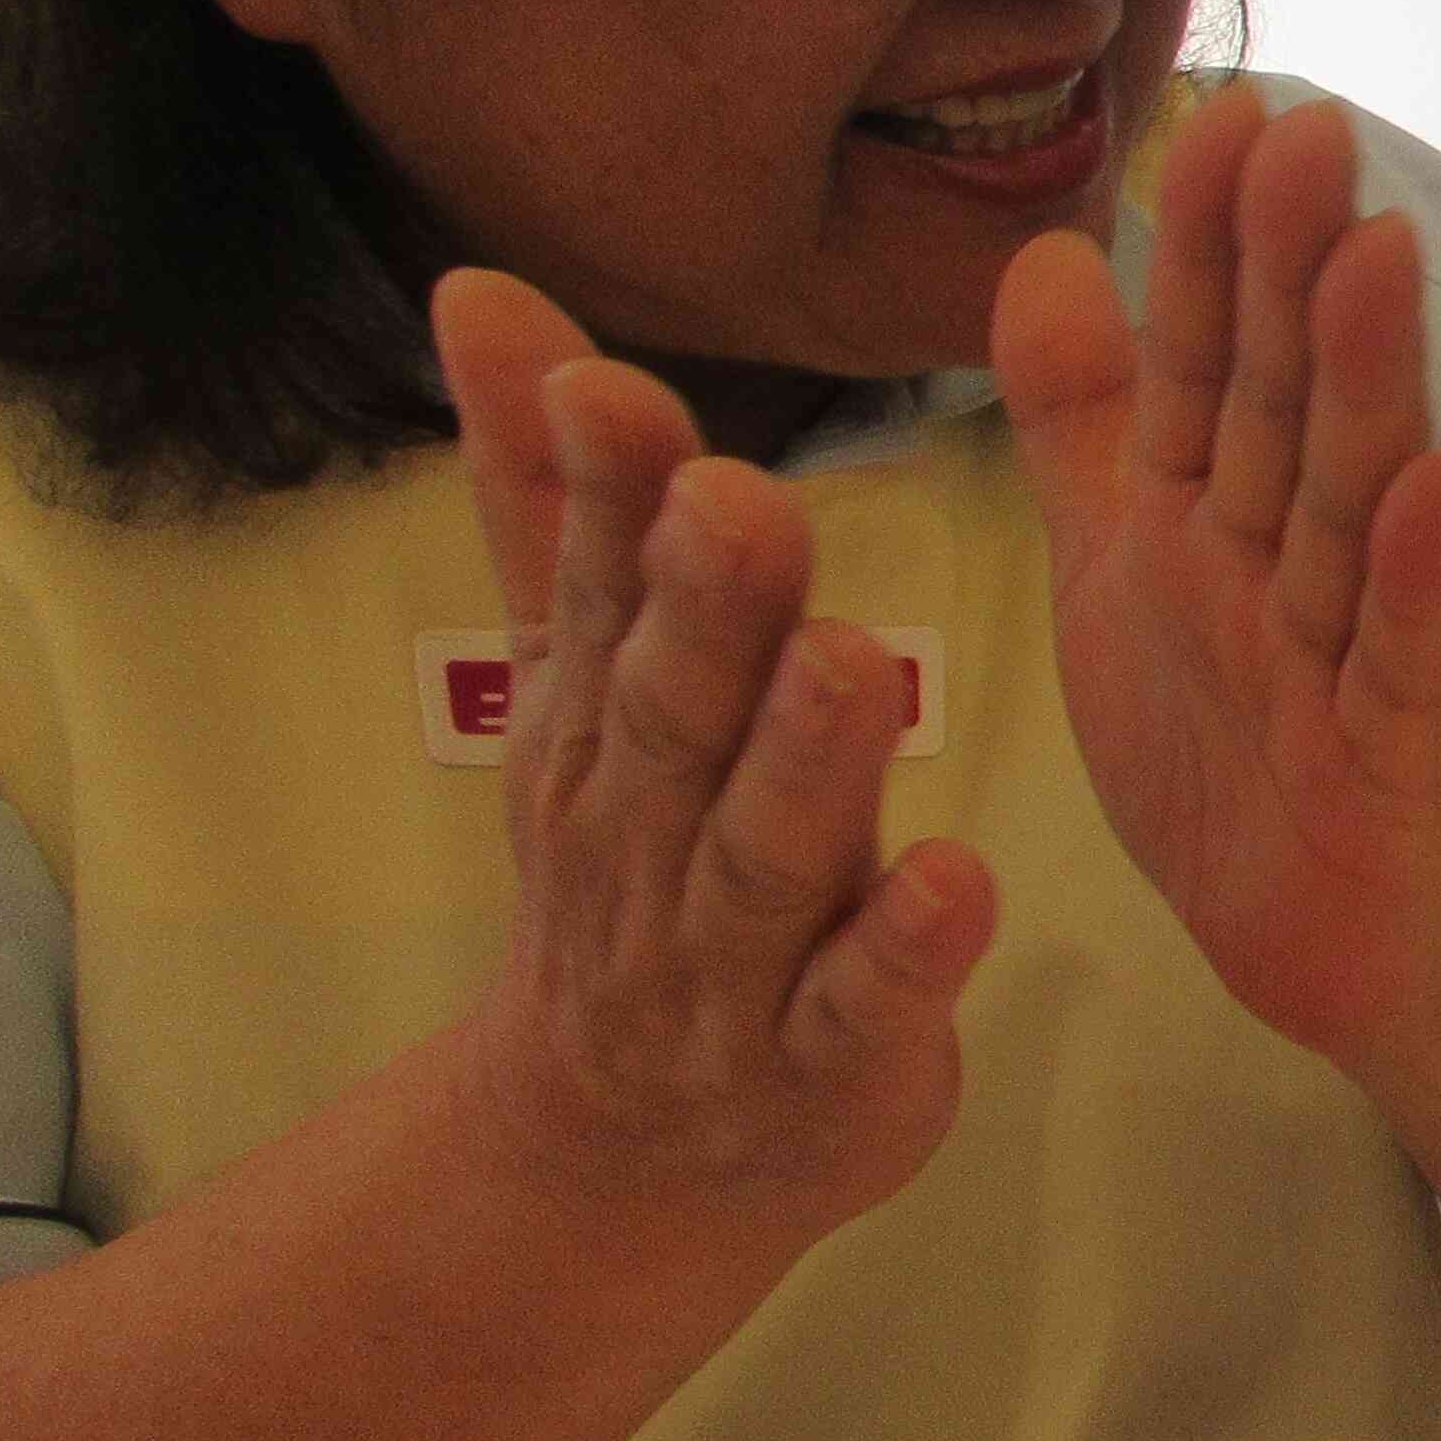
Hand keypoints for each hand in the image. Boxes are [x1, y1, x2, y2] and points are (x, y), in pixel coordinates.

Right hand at [432, 273, 997, 1256]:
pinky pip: (865, 1005)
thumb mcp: (581, 678)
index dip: (606, 492)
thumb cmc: (635, 857)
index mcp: (608, 717)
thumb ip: (555, 495)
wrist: (623, 1152)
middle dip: (705, 609)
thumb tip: (480, 288)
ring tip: (855, 663)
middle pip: (679, 708)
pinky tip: (960, 881)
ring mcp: (736, 957)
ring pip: (770, 851)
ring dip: (808, 761)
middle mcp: (655, 826)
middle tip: (741, 503)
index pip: (601, 586)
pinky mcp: (831, 1065)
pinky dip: (907, 952)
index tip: (619, 392)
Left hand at [989, 83, 1440, 1062]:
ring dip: (1364, 384)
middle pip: (1281, 404)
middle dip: (1291, 270)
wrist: (1320, 941)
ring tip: (1379, 255)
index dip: (1206, 246)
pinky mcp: (1394, 761)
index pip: (1203, 359)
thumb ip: (1086, 419)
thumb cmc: (1225, 739)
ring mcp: (1345, 657)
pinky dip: (1417, 577)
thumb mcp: (1122, 564)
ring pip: (1346, 505)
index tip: (1222, 114)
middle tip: (1309, 133)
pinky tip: (1438, 482)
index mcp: (1206, 511)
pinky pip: (1402, 661)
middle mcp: (1283, 561)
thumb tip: (1042, 251)